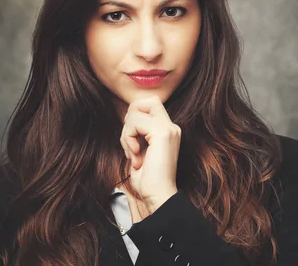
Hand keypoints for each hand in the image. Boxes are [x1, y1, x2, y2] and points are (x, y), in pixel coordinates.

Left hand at [119, 95, 179, 213]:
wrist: (158, 196)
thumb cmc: (148, 180)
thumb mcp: (140, 151)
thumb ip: (137, 134)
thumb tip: (127, 120)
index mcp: (167, 131)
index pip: (150, 104)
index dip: (135, 115)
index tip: (132, 139)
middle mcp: (171, 127)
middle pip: (145, 100)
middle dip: (130, 117)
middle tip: (130, 141)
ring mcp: (168, 128)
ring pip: (136, 110)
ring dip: (126, 133)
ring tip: (132, 153)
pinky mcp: (162, 133)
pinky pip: (135, 122)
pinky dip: (128, 137)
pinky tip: (135, 155)